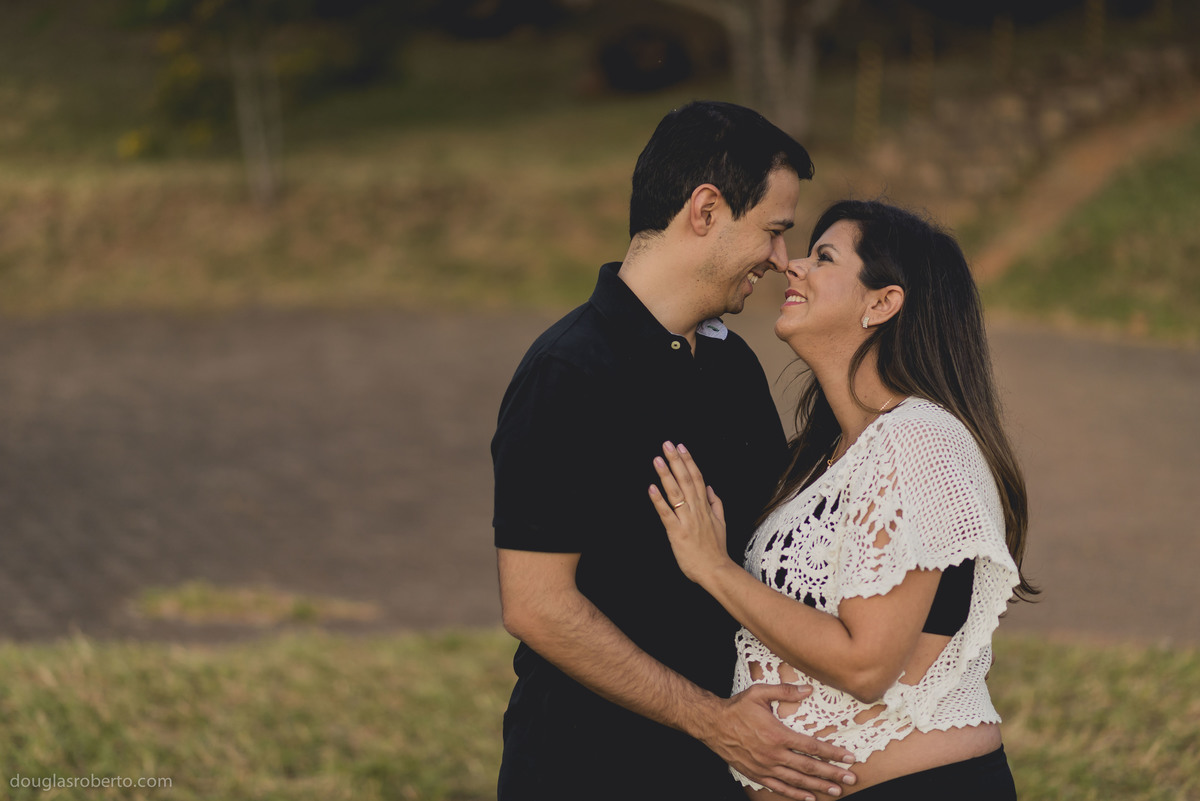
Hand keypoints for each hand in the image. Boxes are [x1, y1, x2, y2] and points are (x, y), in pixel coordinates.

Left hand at [648, 441, 730, 583]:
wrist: (716, 570)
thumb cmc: (716, 549)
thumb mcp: (721, 523)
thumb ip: (716, 504)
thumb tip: (710, 488)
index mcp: (705, 507)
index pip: (697, 478)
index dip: (689, 461)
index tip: (681, 447)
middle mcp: (696, 510)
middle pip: (686, 480)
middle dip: (676, 461)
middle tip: (667, 444)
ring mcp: (686, 520)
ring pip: (676, 493)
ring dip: (666, 475)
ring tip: (658, 459)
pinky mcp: (676, 532)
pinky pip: (667, 513)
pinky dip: (659, 500)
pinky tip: (651, 488)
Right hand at [701, 683, 856, 799]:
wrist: (713, 724)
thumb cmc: (737, 708)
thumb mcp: (759, 693)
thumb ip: (785, 691)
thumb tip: (808, 689)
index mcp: (778, 734)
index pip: (812, 746)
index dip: (832, 753)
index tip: (848, 757)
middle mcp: (774, 754)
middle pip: (809, 767)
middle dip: (832, 773)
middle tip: (851, 778)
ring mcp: (765, 767)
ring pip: (797, 780)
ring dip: (818, 786)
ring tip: (836, 790)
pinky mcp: (757, 774)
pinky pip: (779, 787)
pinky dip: (795, 794)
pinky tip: (809, 797)